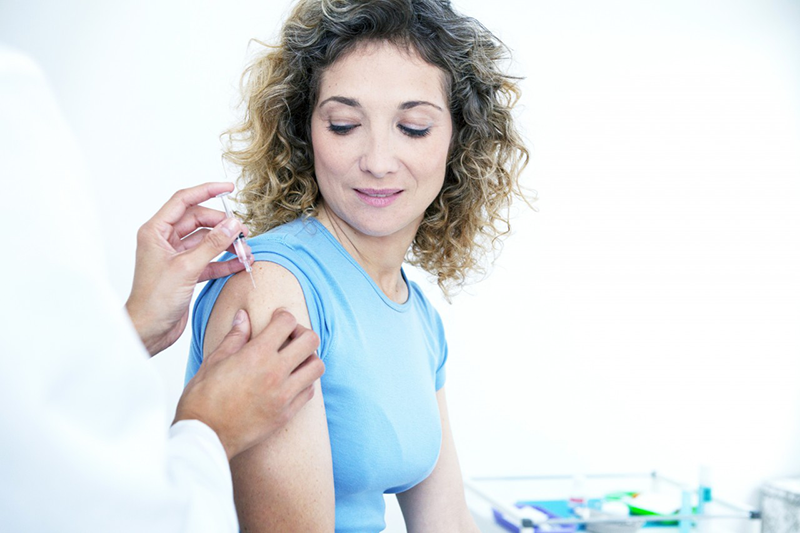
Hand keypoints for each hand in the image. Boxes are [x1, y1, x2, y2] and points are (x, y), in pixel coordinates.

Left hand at [125, 182, 252, 355]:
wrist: (148, 331)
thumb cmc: (153, 301)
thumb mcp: (186, 268)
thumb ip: (212, 244)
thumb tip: (232, 224)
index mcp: (156, 232)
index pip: (183, 201)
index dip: (207, 191)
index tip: (228, 187)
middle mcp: (165, 241)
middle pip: (200, 221)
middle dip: (223, 225)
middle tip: (243, 233)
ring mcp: (176, 257)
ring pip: (207, 241)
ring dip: (227, 244)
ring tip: (246, 250)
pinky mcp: (186, 273)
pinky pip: (210, 260)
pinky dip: (225, 261)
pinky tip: (241, 264)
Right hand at [175, 308, 323, 459]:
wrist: (204, 436)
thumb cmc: (203, 398)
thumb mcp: (214, 361)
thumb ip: (235, 337)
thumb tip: (243, 316)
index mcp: (256, 355)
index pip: (287, 322)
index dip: (283, 316)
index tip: (277, 319)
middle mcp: (275, 373)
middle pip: (311, 341)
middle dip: (301, 333)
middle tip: (289, 338)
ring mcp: (284, 395)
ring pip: (317, 367)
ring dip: (308, 358)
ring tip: (293, 360)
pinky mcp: (286, 413)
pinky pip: (309, 391)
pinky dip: (304, 382)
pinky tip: (290, 381)